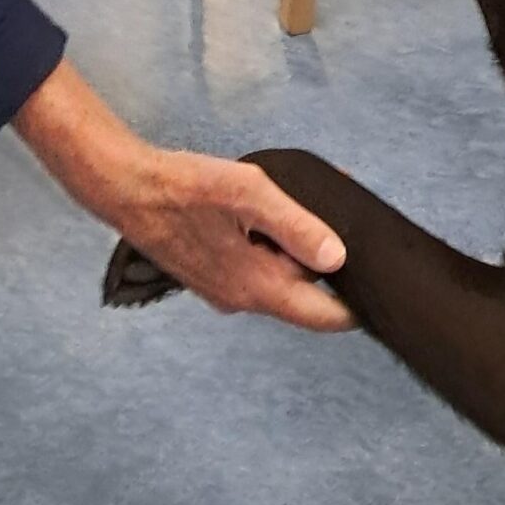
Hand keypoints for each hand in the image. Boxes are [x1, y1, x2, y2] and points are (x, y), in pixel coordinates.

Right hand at [109, 147, 355, 330]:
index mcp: (257, 287)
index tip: (380, 283)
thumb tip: (339, 257)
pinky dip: (274, 245)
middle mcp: (242, 298)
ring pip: (280, 278)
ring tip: (315, 208)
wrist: (125, 188)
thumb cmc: (183, 187)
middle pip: (305, 296)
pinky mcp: (210, 271)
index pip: (325, 317)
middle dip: (330, 266)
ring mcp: (224, 288)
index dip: (357, 306)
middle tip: (348, 226)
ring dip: (300, 251)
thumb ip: (296, 225)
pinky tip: (273, 210)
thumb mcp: (248, 193)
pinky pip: (256, 266)